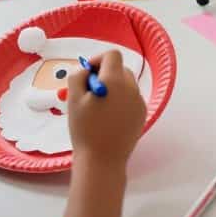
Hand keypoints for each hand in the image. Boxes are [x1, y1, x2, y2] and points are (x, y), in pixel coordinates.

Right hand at [67, 50, 146, 167]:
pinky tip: (108, 117)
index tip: (88, 74)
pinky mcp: (142, 114)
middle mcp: (131, 87)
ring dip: (113, 87)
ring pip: (126, 84)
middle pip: (120, 69)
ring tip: (98, 106)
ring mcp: (139, 101)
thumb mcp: (73, 100)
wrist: (102, 160)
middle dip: (105, 74)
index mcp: (115, 80)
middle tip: (89, 91)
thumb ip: (78, 77)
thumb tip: (86, 69)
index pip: (112, 55)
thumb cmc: (85, 130)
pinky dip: (120, 100)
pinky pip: (131, 98)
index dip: (98, 60)